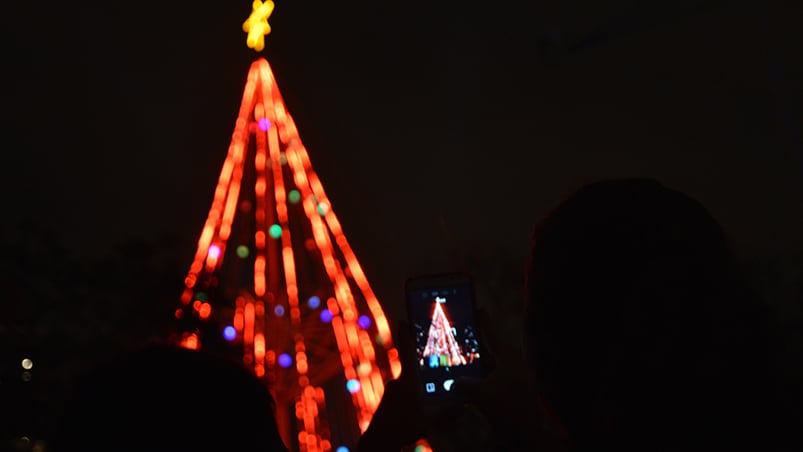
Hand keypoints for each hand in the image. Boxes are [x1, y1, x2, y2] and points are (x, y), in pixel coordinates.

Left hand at [358, 320, 468, 451]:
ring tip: (427, 392)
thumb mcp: (430, 421)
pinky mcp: (390, 400)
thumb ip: (449, 412)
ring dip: (418, 383)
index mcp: (408, 380)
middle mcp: (399, 381)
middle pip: (412, 365)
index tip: (403, 319)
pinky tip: (419, 405)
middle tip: (432, 357)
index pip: (407, 352)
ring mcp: (393, 390)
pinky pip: (404, 391)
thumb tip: (467, 403)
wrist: (378, 441)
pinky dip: (413, 393)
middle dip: (422, 362)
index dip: (406, 334)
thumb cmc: (402, 428)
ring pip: (409, 381)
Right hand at [451, 309, 569, 450]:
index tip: (479, 309)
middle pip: (489, 351)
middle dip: (474, 349)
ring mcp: (514, 379)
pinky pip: (494, 382)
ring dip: (476, 370)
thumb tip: (454, 383)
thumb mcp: (479, 395)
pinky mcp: (513, 393)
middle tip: (461, 343)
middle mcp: (513, 365)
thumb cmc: (508, 410)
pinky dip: (482, 383)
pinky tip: (470, 390)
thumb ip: (462, 385)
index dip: (483, 321)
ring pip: (490, 368)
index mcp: (507, 357)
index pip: (492, 334)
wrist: (529, 435)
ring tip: (460, 370)